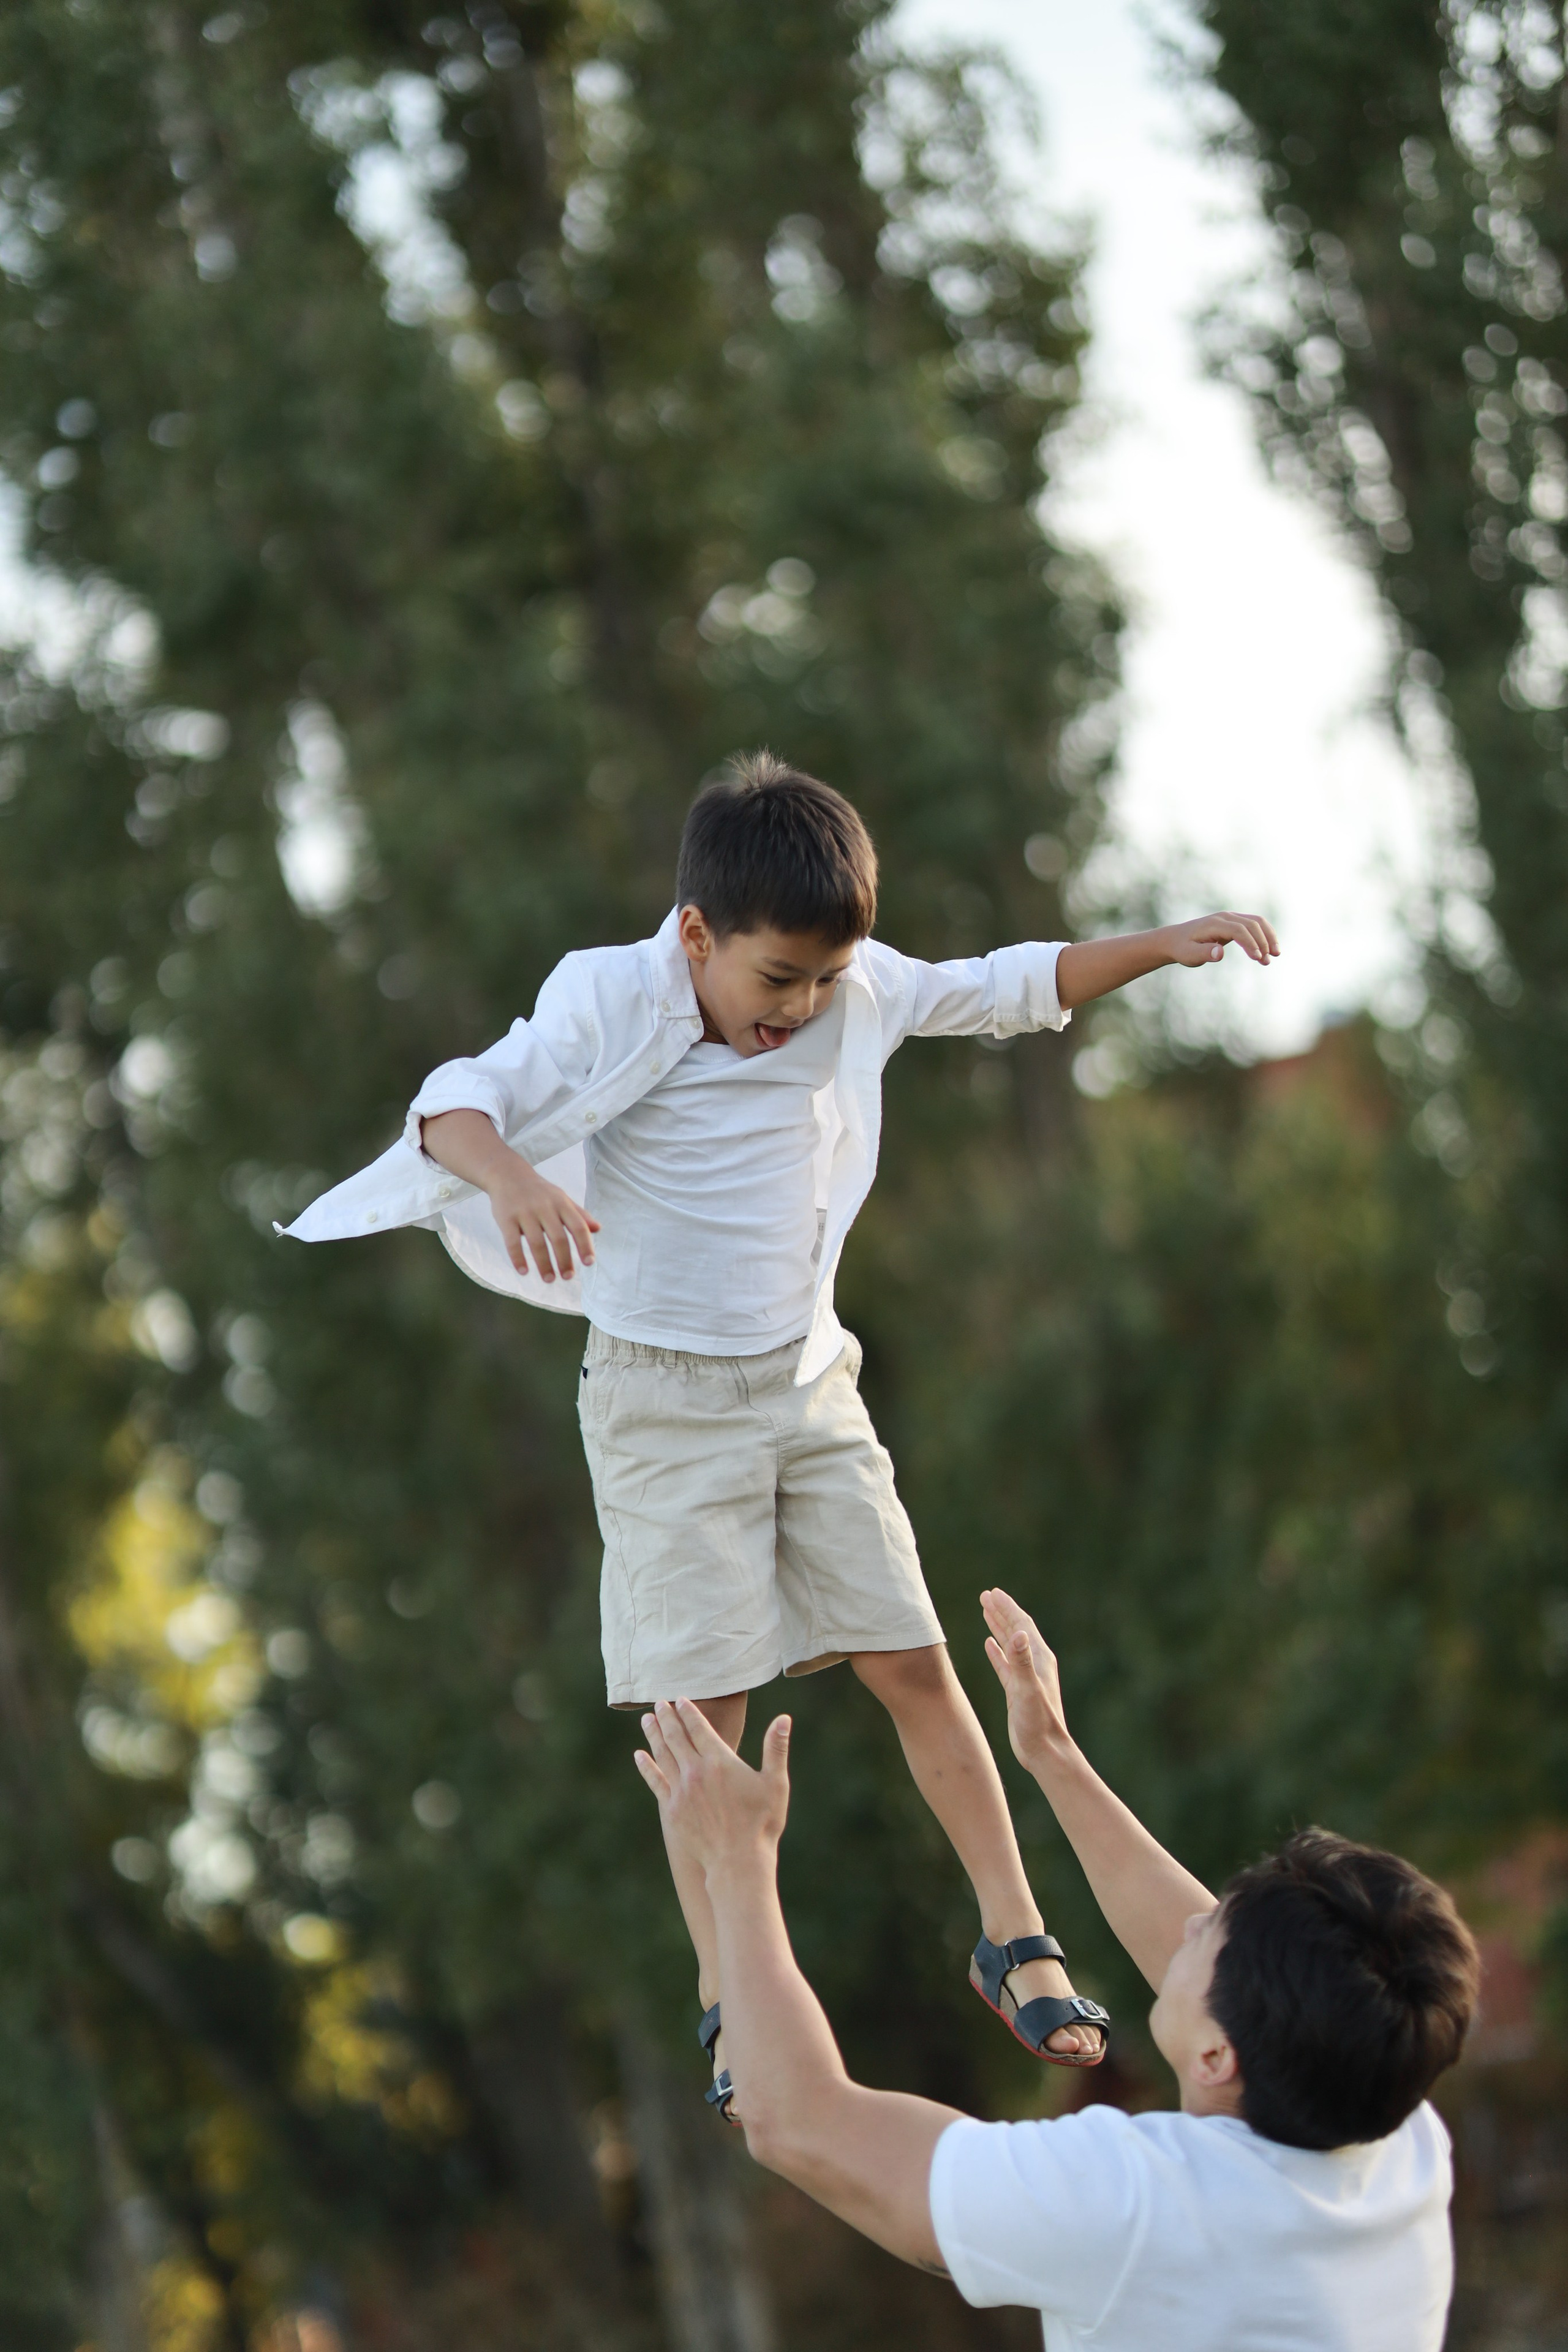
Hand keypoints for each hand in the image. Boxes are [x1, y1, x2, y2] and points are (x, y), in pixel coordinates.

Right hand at [486, 1159, 599, 1282]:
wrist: (507, 1173)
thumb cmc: (539, 1191)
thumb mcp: (561, 1198)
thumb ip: (579, 1214)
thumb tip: (598, 1229)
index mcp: (561, 1203)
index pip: (578, 1227)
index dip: (585, 1245)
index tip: (589, 1263)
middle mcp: (544, 1207)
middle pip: (558, 1238)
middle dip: (564, 1260)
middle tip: (567, 1277)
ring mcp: (524, 1213)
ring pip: (536, 1243)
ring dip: (544, 1264)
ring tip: (549, 1279)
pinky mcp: (506, 1218)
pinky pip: (512, 1242)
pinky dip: (518, 1258)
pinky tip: (524, 1272)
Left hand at [635, 1699, 790, 1876]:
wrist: (738, 1862)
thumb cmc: (761, 1823)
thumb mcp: (775, 1783)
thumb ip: (776, 1748)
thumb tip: (784, 1718)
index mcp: (720, 1761)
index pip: (699, 1728)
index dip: (688, 1711)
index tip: (680, 1699)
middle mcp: (697, 1772)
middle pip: (677, 1737)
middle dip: (667, 1717)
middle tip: (659, 1703)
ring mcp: (681, 1791)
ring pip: (663, 1755)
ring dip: (654, 1735)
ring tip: (646, 1720)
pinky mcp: (672, 1810)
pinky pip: (656, 1782)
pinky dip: (647, 1767)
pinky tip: (639, 1756)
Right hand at [981, 1589, 1069, 1772]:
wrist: (1045, 1752)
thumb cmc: (1039, 1723)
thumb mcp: (1028, 1690)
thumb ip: (1022, 1662)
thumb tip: (1018, 1632)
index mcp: (1040, 1659)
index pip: (1022, 1625)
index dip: (1007, 1607)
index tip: (992, 1592)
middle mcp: (1034, 1664)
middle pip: (1016, 1629)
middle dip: (1001, 1611)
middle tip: (985, 1595)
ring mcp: (1026, 1677)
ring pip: (1009, 1645)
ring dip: (997, 1627)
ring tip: (985, 1610)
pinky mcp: (1017, 1691)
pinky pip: (1005, 1664)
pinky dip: (996, 1651)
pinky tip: (988, 1644)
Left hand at [1161, 912, 1278, 969]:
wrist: (1176, 939)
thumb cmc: (1183, 949)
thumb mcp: (1189, 955)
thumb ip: (1204, 954)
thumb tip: (1220, 953)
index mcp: (1215, 924)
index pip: (1239, 930)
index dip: (1251, 943)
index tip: (1258, 958)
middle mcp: (1225, 917)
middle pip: (1252, 923)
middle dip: (1264, 941)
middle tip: (1269, 960)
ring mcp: (1231, 917)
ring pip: (1257, 922)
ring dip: (1268, 937)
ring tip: (1275, 955)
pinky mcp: (1234, 922)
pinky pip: (1254, 924)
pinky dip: (1264, 935)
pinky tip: (1269, 949)